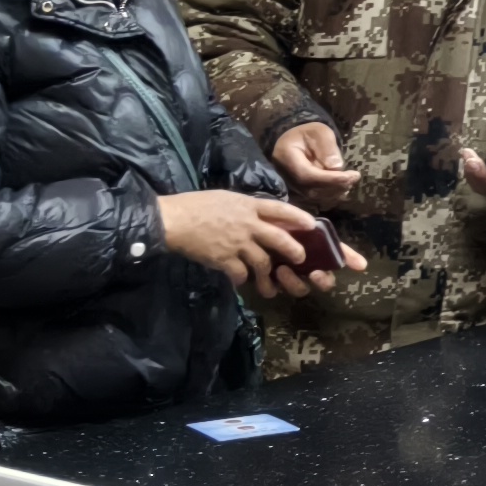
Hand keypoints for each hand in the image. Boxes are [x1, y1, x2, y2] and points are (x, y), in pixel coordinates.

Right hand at [157, 191, 343, 291]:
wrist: (173, 220)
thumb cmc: (196, 205)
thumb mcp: (227, 199)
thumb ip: (245, 208)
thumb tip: (257, 215)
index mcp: (248, 206)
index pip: (280, 209)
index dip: (298, 217)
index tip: (312, 225)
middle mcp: (247, 224)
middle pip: (279, 238)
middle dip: (294, 251)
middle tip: (301, 259)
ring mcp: (237, 243)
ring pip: (263, 262)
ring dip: (269, 276)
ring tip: (271, 286)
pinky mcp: (224, 259)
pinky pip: (240, 274)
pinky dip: (242, 280)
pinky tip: (240, 282)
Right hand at [270, 119, 358, 206]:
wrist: (295, 142)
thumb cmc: (308, 134)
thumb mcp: (319, 132)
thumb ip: (326, 147)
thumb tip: (336, 168)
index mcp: (286, 157)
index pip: (307, 175)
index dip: (330, 179)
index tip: (350, 176)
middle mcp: (285, 176)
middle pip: (311, 190)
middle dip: (336, 186)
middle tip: (354, 178)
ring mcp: (291, 186)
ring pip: (314, 198)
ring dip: (335, 192)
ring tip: (350, 180)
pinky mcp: (298, 192)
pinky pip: (315, 200)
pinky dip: (331, 196)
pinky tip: (343, 187)